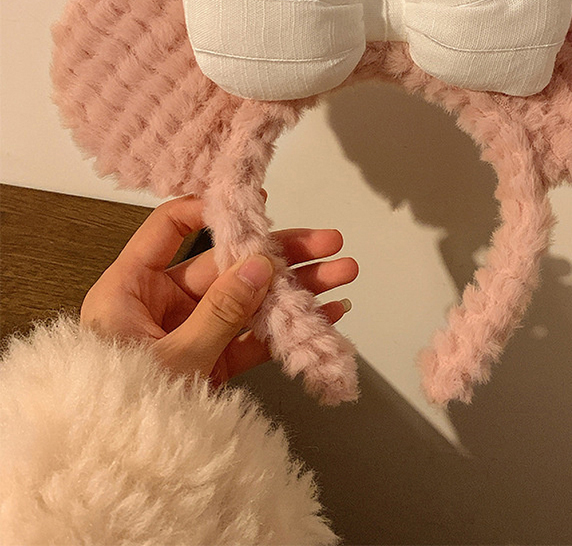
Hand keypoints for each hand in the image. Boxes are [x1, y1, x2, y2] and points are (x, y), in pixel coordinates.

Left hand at [80, 194, 357, 384]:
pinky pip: (253, 336)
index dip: (213, 211)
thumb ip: (220, 311)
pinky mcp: (212, 360)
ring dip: (296, 288)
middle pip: (228, 263)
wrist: (117, 478)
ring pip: (250, 298)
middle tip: (328, 242)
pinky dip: (287, 327)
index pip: (170, 228)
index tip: (257, 205)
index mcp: (131, 287)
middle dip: (282, 254)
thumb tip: (261, 264)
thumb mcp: (172, 357)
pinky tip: (324, 315)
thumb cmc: (121, 409)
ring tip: (343, 274)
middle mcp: (162, 302)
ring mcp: (192, 331)